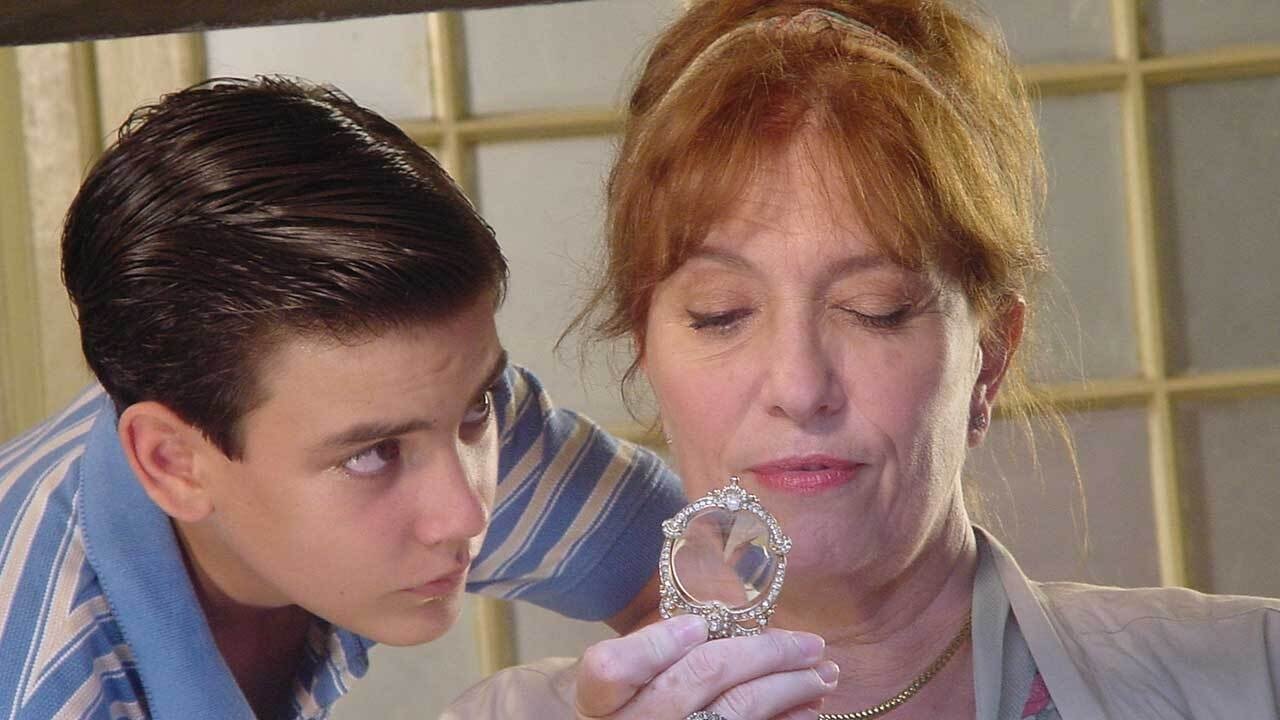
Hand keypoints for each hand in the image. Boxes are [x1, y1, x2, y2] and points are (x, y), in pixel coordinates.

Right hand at [575, 615, 836, 719]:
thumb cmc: (625, 705)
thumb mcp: (621, 677)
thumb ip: (652, 649)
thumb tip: (717, 624)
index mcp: (598, 699)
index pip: (612, 668)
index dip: (656, 643)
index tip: (698, 625)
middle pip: (696, 679)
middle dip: (762, 654)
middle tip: (810, 643)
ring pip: (734, 712)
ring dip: (788, 688)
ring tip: (822, 673)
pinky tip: (807, 710)